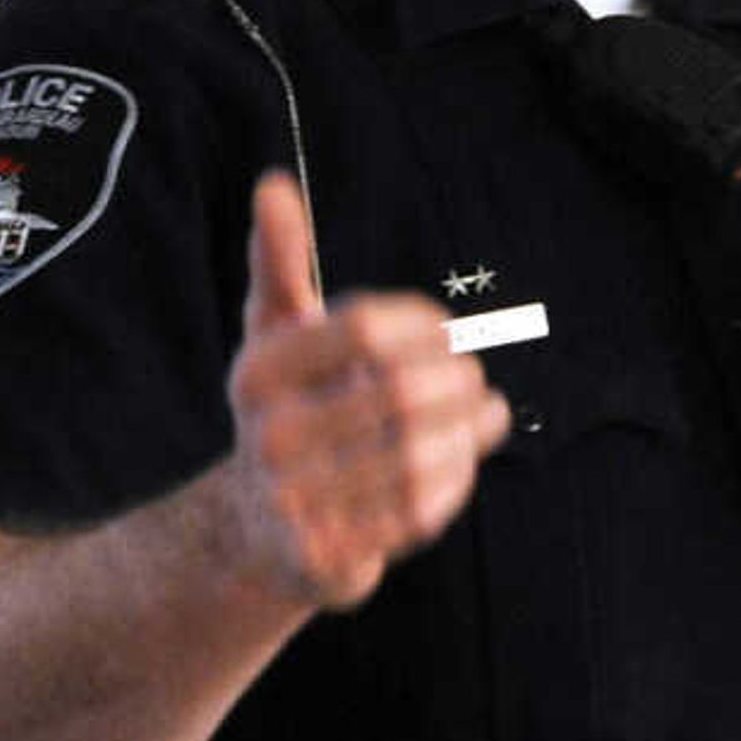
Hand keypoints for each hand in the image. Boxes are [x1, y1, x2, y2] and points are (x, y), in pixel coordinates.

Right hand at [220, 170, 511, 609]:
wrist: (252, 531)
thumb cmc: (283, 407)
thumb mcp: (273, 333)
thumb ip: (281, 260)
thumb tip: (272, 183)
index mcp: (257, 373)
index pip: (365, 328)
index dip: (423, 324)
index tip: (448, 329)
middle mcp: (267, 438)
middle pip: (399, 394)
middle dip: (456, 380)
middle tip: (478, 375)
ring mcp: (293, 502)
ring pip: (416, 457)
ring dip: (467, 432)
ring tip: (488, 413)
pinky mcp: (324, 557)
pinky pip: (415, 514)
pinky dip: (453, 482)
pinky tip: (465, 459)